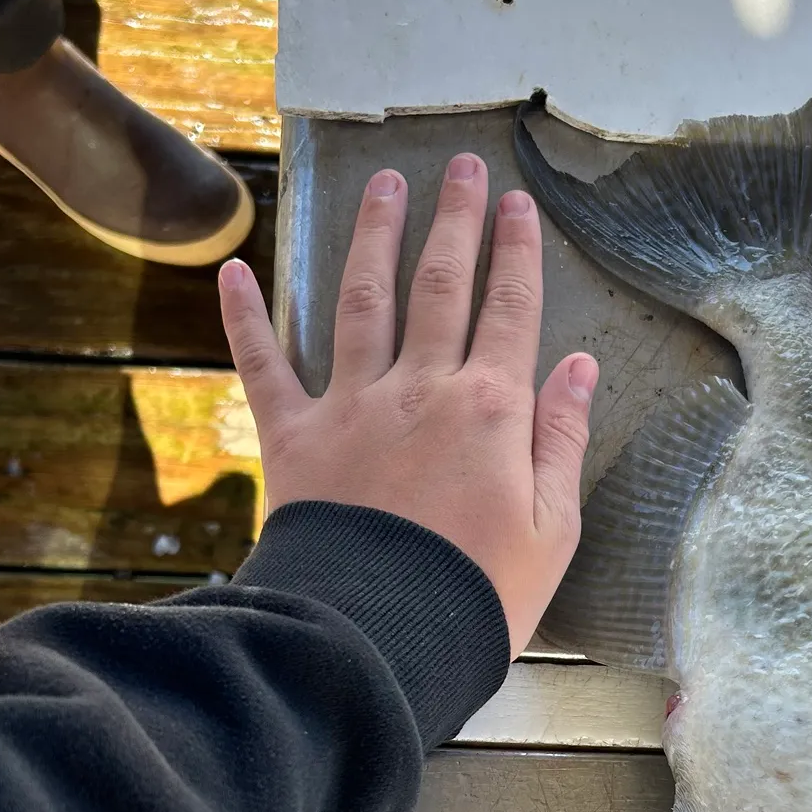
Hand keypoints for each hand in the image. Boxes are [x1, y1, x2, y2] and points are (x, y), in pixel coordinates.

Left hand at [217, 153, 597, 659]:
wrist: (376, 643)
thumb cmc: (477, 594)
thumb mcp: (550, 528)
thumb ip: (561, 439)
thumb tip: (577, 366)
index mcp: (489, 410)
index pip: (510, 310)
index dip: (517, 252)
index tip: (518, 203)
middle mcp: (420, 389)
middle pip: (441, 285)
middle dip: (455, 220)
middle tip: (463, 167)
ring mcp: (352, 407)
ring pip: (364, 301)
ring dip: (375, 237)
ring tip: (385, 185)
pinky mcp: (294, 438)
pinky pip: (265, 367)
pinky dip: (245, 319)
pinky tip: (234, 271)